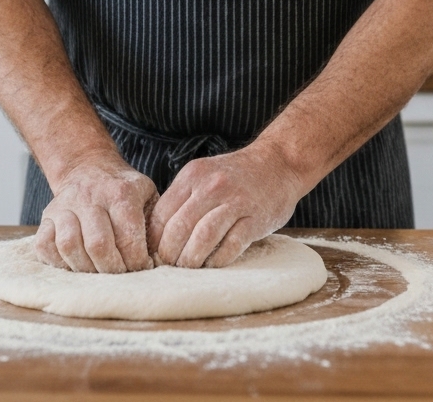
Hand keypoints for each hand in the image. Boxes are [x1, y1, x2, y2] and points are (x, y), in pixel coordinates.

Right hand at [34, 157, 158, 273]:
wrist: (89, 167)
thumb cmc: (123, 190)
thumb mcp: (146, 195)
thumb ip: (154, 223)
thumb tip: (159, 258)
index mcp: (121, 192)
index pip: (128, 237)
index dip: (137, 262)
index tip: (142, 268)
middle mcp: (90, 196)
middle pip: (98, 244)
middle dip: (112, 269)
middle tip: (120, 275)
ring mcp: (65, 205)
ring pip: (68, 245)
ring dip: (85, 268)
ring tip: (98, 272)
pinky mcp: (46, 216)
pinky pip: (44, 245)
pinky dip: (57, 262)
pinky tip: (74, 264)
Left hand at [147, 143, 306, 268]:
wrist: (278, 163)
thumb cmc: (235, 176)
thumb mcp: (204, 175)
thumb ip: (182, 198)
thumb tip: (156, 235)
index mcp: (193, 175)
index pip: (162, 213)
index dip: (154, 240)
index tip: (154, 255)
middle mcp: (211, 186)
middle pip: (179, 227)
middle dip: (170, 254)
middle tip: (169, 267)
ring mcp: (235, 202)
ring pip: (203, 237)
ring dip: (191, 259)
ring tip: (188, 269)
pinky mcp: (255, 219)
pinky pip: (231, 245)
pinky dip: (218, 260)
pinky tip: (213, 264)